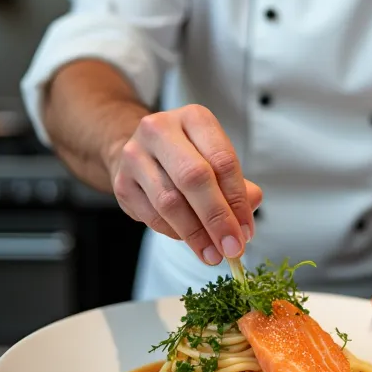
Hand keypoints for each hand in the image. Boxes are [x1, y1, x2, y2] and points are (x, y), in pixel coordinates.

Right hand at [106, 104, 261, 265]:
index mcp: (193, 118)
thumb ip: (237, 185)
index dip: (237, 199)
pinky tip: (190, 241)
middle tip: (231, 247)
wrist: (140, 150)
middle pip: (194, 178)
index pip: (222, 160)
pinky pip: (152, 216)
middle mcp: (160, 130)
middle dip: (216, 218)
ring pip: (169, 201)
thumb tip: (249, 212)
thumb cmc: (186, 155)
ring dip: (195, 234)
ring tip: (213, 253)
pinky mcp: (122, 182)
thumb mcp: (215, 158)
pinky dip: (175, 233)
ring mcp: (136, 155)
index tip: (245, 231)